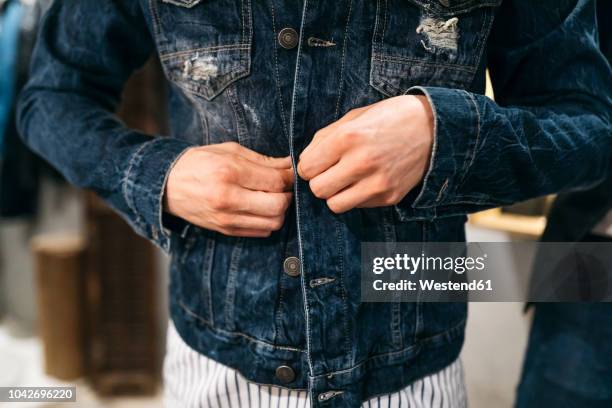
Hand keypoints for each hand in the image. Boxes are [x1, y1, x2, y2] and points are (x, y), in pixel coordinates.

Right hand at [164, 142, 293, 236]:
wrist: (168, 185)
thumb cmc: (200, 163)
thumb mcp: (229, 151)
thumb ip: (262, 160)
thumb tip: (290, 166)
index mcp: (229, 172)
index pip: (275, 181)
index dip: (290, 177)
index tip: (291, 173)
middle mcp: (228, 198)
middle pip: (278, 205)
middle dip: (287, 195)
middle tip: (283, 187)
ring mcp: (226, 218)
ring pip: (274, 222)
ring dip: (280, 210)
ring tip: (272, 197)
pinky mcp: (226, 230)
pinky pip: (261, 232)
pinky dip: (268, 221)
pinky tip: (261, 208)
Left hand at [297, 95, 433, 213]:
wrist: (433, 127)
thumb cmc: (389, 118)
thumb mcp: (353, 117)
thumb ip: (324, 138)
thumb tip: (303, 161)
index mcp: (347, 138)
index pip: (307, 168)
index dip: (308, 166)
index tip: (318, 162)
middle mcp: (361, 163)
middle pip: (318, 190)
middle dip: (320, 181)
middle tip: (331, 171)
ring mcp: (377, 183)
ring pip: (334, 205)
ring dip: (336, 194)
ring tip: (347, 180)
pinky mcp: (389, 197)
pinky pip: (358, 206)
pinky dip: (357, 196)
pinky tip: (367, 180)